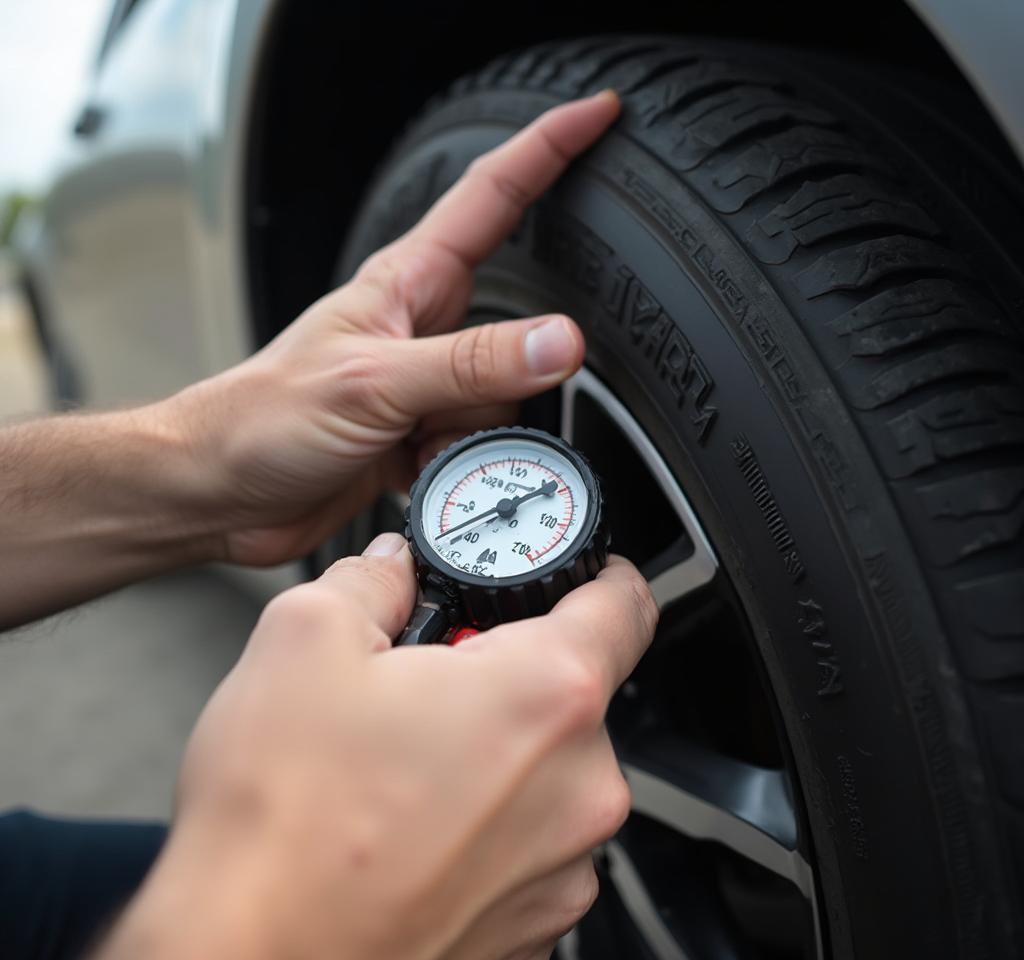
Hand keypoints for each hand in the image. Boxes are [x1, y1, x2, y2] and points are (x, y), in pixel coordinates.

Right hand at [47, 539, 655, 959]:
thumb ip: (372, 579)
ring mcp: (561, 873)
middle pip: (573, 698)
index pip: (625, 604)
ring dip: (496, 762)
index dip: (599, 576)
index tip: (574, 581)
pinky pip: (529, 854)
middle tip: (427, 692)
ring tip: (403, 775)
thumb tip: (392, 569)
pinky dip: (486, 836)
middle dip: (508, 679)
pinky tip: (408, 838)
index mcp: (545, 697)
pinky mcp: (530, 936)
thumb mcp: (306, 639)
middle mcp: (578, 790)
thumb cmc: (281, 824)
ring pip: (549, 780)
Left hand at [162, 91, 619, 566]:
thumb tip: (560, 342)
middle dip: (516, 366)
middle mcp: (422, 328)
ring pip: (505, 395)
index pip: (493, 196)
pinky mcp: (418, 436)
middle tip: (464, 400)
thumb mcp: (374, 383)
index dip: (550, 150)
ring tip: (414, 441)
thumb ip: (472, 365)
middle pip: (519, 324)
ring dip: (473, 430)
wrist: (218, 493)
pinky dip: (459, 465)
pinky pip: (478, 443)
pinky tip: (413, 469)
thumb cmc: (261, 419)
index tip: (599, 115)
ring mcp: (422, 385)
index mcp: (405, 284)